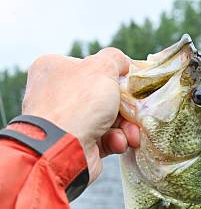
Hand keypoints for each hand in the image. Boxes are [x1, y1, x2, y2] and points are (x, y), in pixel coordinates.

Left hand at [23, 48, 139, 182]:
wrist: (62, 150)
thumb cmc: (79, 103)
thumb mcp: (102, 68)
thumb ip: (115, 59)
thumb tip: (124, 62)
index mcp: (55, 69)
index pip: (90, 67)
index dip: (114, 75)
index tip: (131, 84)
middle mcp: (57, 94)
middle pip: (103, 95)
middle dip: (125, 107)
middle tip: (137, 112)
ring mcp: (66, 121)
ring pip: (107, 119)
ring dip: (125, 126)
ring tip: (131, 134)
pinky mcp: (77, 144)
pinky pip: (104, 138)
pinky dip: (115, 140)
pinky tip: (118, 142)